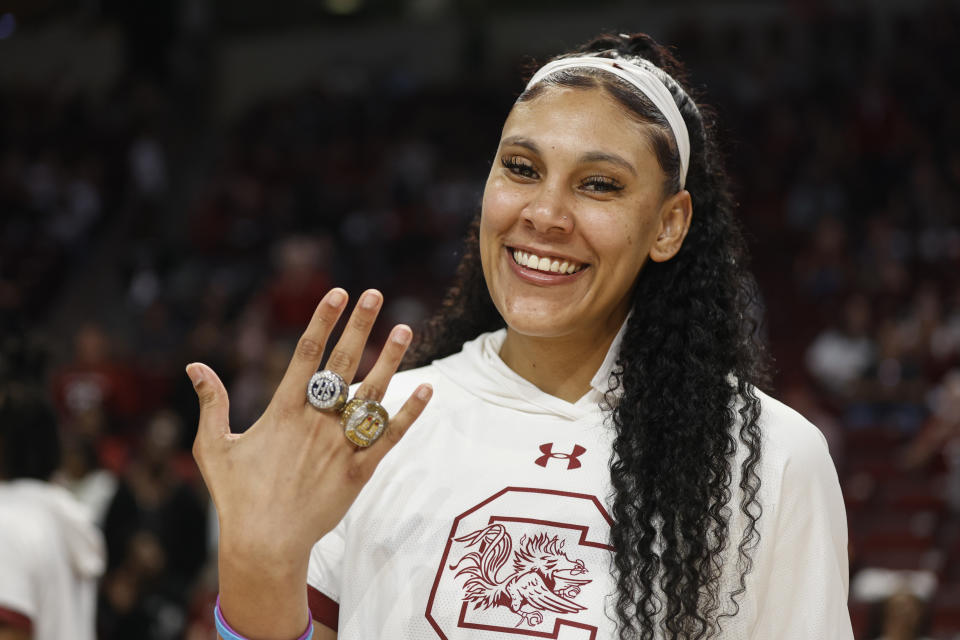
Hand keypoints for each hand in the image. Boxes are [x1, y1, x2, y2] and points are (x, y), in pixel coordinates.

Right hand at [186, 288, 431, 638]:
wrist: (266, 543)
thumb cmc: (236, 497)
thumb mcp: (213, 447)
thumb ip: (211, 403)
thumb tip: (195, 366)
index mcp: (283, 411)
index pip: (307, 353)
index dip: (323, 320)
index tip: (338, 293)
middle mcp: (316, 421)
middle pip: (343, 363)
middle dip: (359, 326)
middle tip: (375, 294)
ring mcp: (341, 445)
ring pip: (372, 394)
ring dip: (389, 359)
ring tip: (405, 328)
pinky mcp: (360, 470)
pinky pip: (389, 436)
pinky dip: (409, 413)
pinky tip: (427, 389)